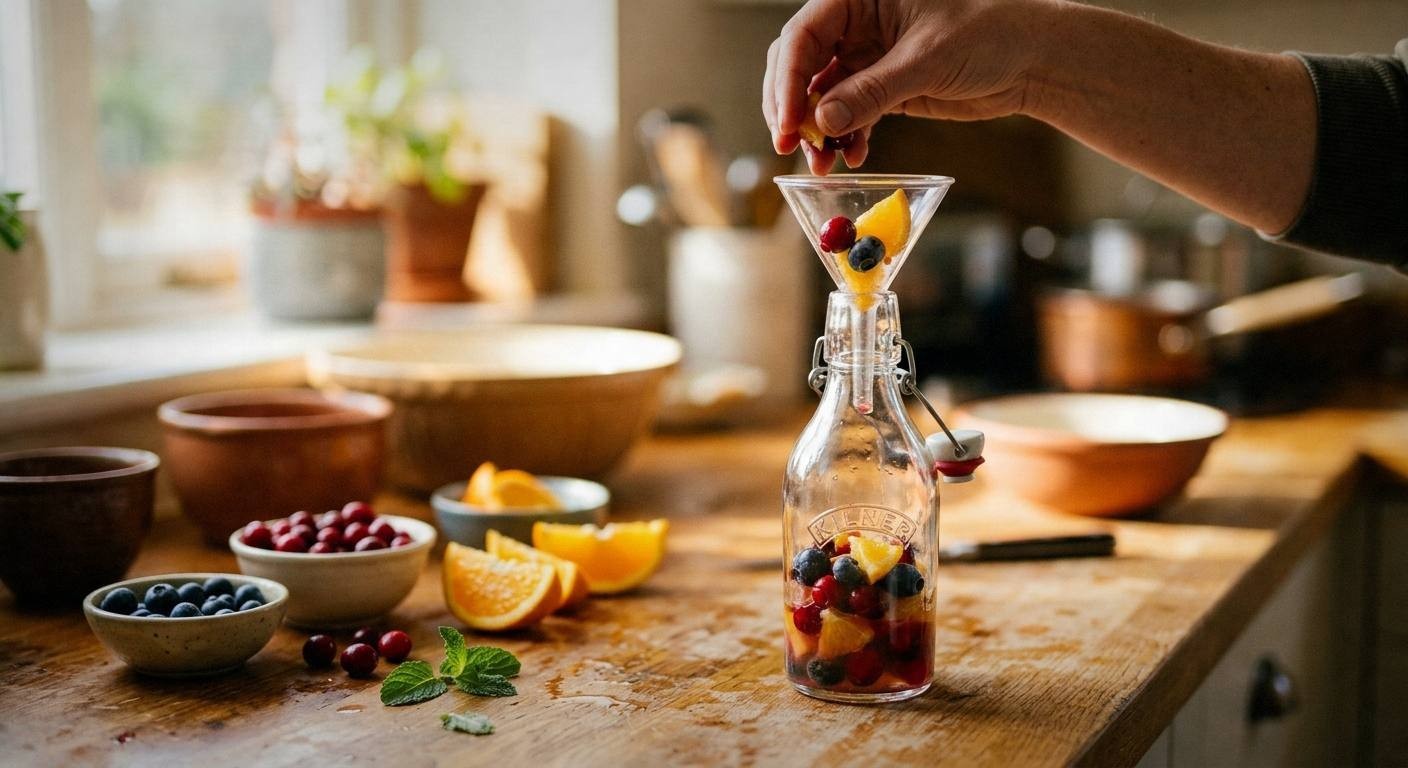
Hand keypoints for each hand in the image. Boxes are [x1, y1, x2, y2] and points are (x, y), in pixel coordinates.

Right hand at [762, 0, 1047, 173]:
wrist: (1031, 57)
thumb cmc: (990, 32)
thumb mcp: (927, 59)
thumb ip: (873, 91)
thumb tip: (823, 121)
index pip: (804, 34)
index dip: (787, 79)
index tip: (789, 122)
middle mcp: (855, 22)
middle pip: (800, 65)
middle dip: (793, 108)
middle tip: (791, 147)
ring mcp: (866, 55)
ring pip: (820, 95)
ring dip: (817, 131)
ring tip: (821, 163)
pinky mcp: (881, 86)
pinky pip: (848, 113)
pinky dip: (846, 137)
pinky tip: (852, 156)